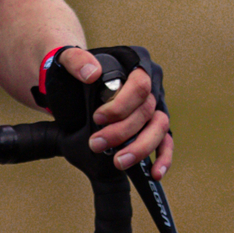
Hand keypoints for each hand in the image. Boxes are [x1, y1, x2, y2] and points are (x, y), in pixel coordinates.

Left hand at [38, 45, 172, 179]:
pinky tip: (155, 173)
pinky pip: (166, 141)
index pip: (140, 85)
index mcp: (135, 63)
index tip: (98, 118)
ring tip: (119, 162)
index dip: (121, 105)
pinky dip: (163, 158)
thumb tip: (92, 74)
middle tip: (97, 144)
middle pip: (147, 110)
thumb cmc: (75, 70)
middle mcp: (151, 83)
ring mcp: (154, 105)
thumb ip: (76, 61)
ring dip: (140, 147)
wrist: (74, 82)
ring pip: (159, 127)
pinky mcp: (153, 124)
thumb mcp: (68, 59)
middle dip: (122, 132)